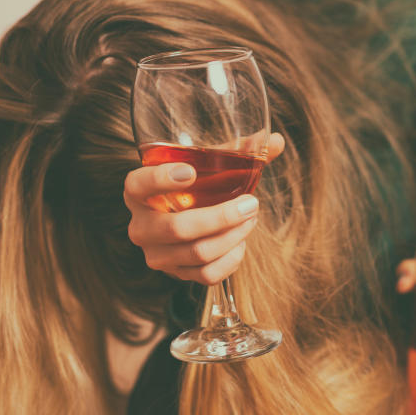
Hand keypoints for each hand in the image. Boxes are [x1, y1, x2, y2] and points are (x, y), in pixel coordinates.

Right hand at [124, 133, 284, 284]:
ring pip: (198, 252)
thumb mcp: (207, 166)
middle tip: (251, 203)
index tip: (190, 172)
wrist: (187, 222)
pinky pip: (207, 274)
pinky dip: (231, 259)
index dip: (161, 179)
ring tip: (250, 219)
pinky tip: (240, 243)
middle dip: (222, 216)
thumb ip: (238, 152)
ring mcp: (155, 254)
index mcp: (138, 191)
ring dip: (232, 236)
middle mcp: (140, 225)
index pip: (138, 184)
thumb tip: (277, 140)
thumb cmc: (196, 187)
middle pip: (179, 228)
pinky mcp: (175, 274)